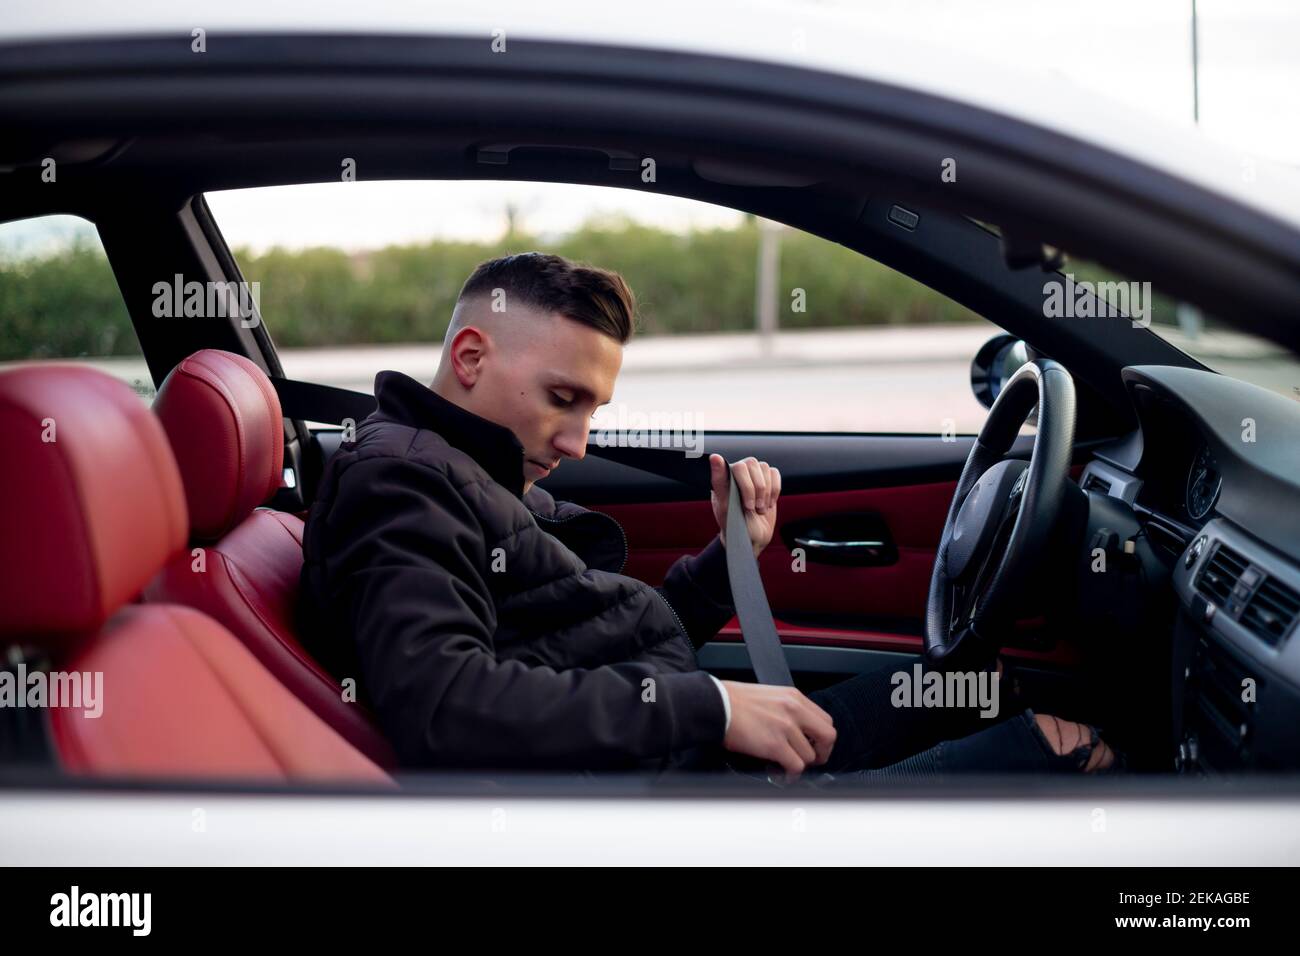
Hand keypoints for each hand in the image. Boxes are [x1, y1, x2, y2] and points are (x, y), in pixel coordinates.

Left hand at [710, 454, 780, 557]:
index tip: (743, 497)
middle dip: (755, 489)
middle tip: (751, 508)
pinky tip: (768, 503)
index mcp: (724, 477)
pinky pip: (775, 474)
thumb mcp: (725, 506)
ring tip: (759, 508)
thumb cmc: (734, 524)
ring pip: (765, 468)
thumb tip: (715, 457)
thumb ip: (720, 481)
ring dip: (765, 492)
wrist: (752, 536)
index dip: (743, 482)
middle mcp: (738, 472)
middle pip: (752, 465)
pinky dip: (774, 490)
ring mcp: (754, 474)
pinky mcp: (768, 479)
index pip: (735, 466)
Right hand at [720, 681, 836, 780]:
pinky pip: (796, 766)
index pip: (825, 720)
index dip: (822, 737)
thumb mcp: (768, 696)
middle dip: (822, 752)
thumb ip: (787, 709)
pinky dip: (790, 774)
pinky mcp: (774, 744)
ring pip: (810, 755)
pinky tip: (781, 773)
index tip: (814, 745)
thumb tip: (796, 730)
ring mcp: (785, 727)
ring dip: (800, 765)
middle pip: (828, 736)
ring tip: (786, 766)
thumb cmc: (733, 700)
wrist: (715, 704)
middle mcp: (794, 710)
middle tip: (811, 760)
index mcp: (793, 697)